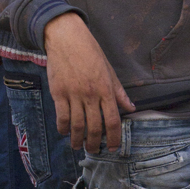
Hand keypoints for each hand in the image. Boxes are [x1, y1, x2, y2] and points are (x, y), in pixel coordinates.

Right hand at [44, 12, 133, 153]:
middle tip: (94, 150)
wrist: (66, 38)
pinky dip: (63, 128)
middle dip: (94, 143)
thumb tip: (131, 108)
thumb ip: (119, 92)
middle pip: (94, 127)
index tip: (112, 148)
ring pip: (76, 125)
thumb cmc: (90, 52)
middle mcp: (90, 95)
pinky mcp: (58, 92)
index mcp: (106, 90)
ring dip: (77, 139)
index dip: (113, 138)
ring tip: (78, 146)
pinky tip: (65, 132)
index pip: (112, 120)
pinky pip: (62, 116)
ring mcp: (73, 94)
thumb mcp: (109, 70)